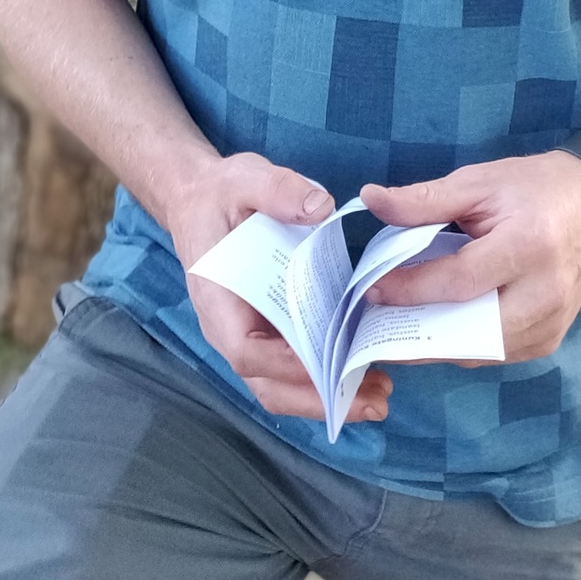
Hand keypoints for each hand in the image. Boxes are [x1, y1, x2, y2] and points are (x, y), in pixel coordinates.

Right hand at [172, 152, 392, 424]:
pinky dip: (325, 375)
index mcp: (217, 299)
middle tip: (376, 399)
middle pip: (268, 384)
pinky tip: (364, 368)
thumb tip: (322, 208)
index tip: (330, 364)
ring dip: (327, 396)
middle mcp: (230, 328)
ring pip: (281, 384)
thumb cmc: (220, 194)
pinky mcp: (268, 328)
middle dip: (319, 398)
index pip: (245, 351)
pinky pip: (293, 364)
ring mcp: (249, 332)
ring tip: (379, 394)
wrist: (201, 197)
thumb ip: (278, 190)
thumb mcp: (245, 179)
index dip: (286, 366)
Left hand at [360, 151, 580, 363]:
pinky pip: (493, 354)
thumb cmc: (532, 187)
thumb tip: (370, 199)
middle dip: (415, 330)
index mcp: (528, 246)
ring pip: (477, 351)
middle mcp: (544, 294)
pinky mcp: (550, 340)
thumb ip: (424, 200)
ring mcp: (551, 325)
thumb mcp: (478, 182)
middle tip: (372, 321)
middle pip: (466, 329)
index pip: (458, 280)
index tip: (371, 288)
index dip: (411, 288)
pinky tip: (434, 328)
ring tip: (394, 327)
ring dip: (433, 343)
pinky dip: (460, 345)